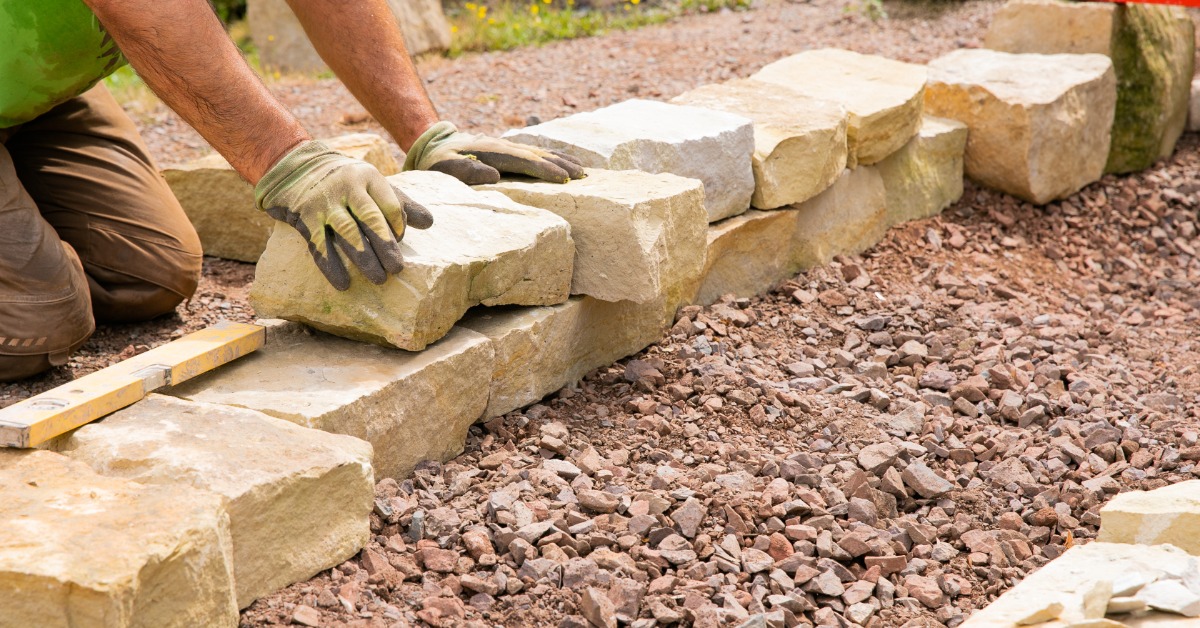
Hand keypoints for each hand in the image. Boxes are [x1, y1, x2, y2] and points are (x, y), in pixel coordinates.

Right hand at [255, 141, 432, 290]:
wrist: (295, 166)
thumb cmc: (345, 180)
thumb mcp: (373, 183)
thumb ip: (400, 203)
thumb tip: (429, 223)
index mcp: (369, 178)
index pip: (391, 206)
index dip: (399, 227)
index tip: (400, 241)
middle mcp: (347, 187)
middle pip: (371, 220)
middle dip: (386, 247)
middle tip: (397, 270)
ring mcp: (324, 202)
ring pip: (348, 233)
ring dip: (364, 258)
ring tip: (379, 279)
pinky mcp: (305, 217)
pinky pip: (320, 245)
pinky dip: (332, 266)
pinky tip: (343, 283)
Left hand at [404, 121, 585, 184]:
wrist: (435, 145)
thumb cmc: (438, 162)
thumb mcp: (444, 168)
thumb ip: (466, 171)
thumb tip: (494, 174)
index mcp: (492, 152)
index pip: (524, 161)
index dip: (545, 170)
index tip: (564, 178)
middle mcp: (504, 146)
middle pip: (538, 155)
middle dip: (562, 164)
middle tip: (584, 176)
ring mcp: (508, 146)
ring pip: (540, 153)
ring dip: (563, 160)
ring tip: (583, 171)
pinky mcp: (509, 150)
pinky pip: (536, 154)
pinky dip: (553, 158)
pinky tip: (565, 164)